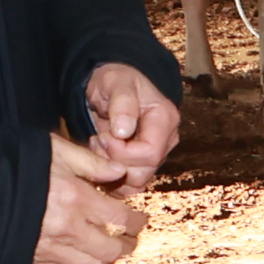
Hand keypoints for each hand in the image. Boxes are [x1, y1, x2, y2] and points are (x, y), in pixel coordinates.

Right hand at [34, 133, 146, 263]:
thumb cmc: (13, 165)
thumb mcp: (54, 150)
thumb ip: (91, 163)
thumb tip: (119, 172)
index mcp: (76, 199)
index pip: (121, 219)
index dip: (136, 221)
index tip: (139, 219)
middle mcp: (68, 229)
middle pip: (112, 249)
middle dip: (126, 244)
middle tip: (129, 238)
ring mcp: (50, 249)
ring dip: (105, 258)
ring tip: (108, 248)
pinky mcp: (33, 261)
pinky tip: (77, 253)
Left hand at [82, 61, 181, 183]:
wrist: (112, 84)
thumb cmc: (115, 80)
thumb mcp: (115, 83)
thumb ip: (122, 104)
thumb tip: (124, 131)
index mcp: (165, 120)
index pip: (150, 152)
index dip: (122, 152)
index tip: (103, 136)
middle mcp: (166, 140)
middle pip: (144, 171)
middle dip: (114, 161)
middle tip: (98, 140)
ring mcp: (157, 153)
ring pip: (137, 181)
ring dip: (112, 170)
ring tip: (99, 146)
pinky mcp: (144, 163)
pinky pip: (132, 184)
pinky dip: (113, 179)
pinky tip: (102, 157)